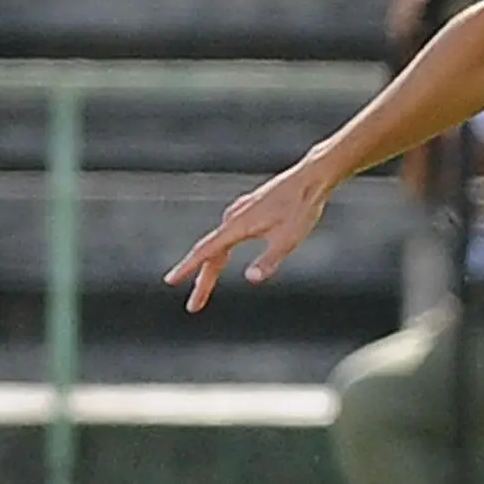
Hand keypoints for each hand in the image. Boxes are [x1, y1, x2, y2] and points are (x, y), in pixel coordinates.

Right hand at [164, 158, 334, 311]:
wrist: (312, 176)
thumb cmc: (302, 207)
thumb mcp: (289, 239)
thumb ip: (270, 260)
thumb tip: (251, 279)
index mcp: (238, 226)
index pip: (207, 252)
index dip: (188, 268)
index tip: (171, 281)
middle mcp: (234, 217)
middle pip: (211, 254)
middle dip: (202, 281)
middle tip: (194, 307)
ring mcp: (240, 212)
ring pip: (219, 245)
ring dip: (211, 267)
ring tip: (204, 288)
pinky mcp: (249, 209)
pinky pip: (227, 235)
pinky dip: (220, 251)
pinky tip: (222, 255)